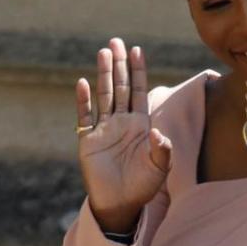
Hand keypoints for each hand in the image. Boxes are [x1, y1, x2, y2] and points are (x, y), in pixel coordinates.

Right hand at [76, 38, 172, 233]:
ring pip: (103, 96)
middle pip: (120, 87)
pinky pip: (84, 116)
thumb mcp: (160, 168)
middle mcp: (122, 122)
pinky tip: (83, 83)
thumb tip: (159, 133)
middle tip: (117, 41)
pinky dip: (83, 100)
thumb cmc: (143, 186)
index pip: (139, 91)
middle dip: (119, 65)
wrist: (120, 204)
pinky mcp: (88, 140)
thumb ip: (163, 151)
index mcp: (141, 125)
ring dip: (103, 75)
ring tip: (103, 53)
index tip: (138, 50)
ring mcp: (104, 129)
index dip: (138, 71)